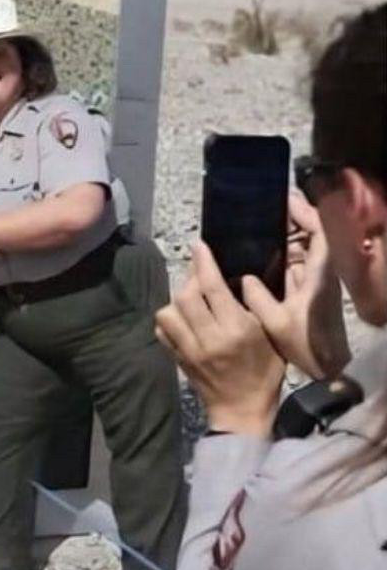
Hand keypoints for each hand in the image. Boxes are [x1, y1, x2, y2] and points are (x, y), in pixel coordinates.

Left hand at [156, 242, 284, 435]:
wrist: (242, 410)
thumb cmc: (265, 372)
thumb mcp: (270, 336)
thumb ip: (255, 307)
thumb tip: (239, 277)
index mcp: (236, 330)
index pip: (213, 287)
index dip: (204, 263)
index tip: (199, 246)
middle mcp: (209, 337)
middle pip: (186, 296)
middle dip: (190, 278)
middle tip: (199, 272)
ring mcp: (189, 349)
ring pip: (168, 311)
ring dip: (178, 299)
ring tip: (192, 297)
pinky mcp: (177, 358)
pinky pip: (162, 330)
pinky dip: (169, 318)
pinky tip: (181, 316)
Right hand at [241, 192, 349, 378]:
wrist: (327, 367)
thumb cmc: (307, 345)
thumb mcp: (277, 323)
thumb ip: (259, 299)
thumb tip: (244, 280)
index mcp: (319, 275)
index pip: (321, 233)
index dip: (306, 214)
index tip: (286, 202)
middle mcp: (321, 273)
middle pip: (314, 235)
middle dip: (294, 218)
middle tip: (267, 207)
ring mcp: (316, 281)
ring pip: (305, 249)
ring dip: (288, 235)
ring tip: (260, 224)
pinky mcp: (309, 290)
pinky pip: (298, 263)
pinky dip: (284, 252)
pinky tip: (263, 251)